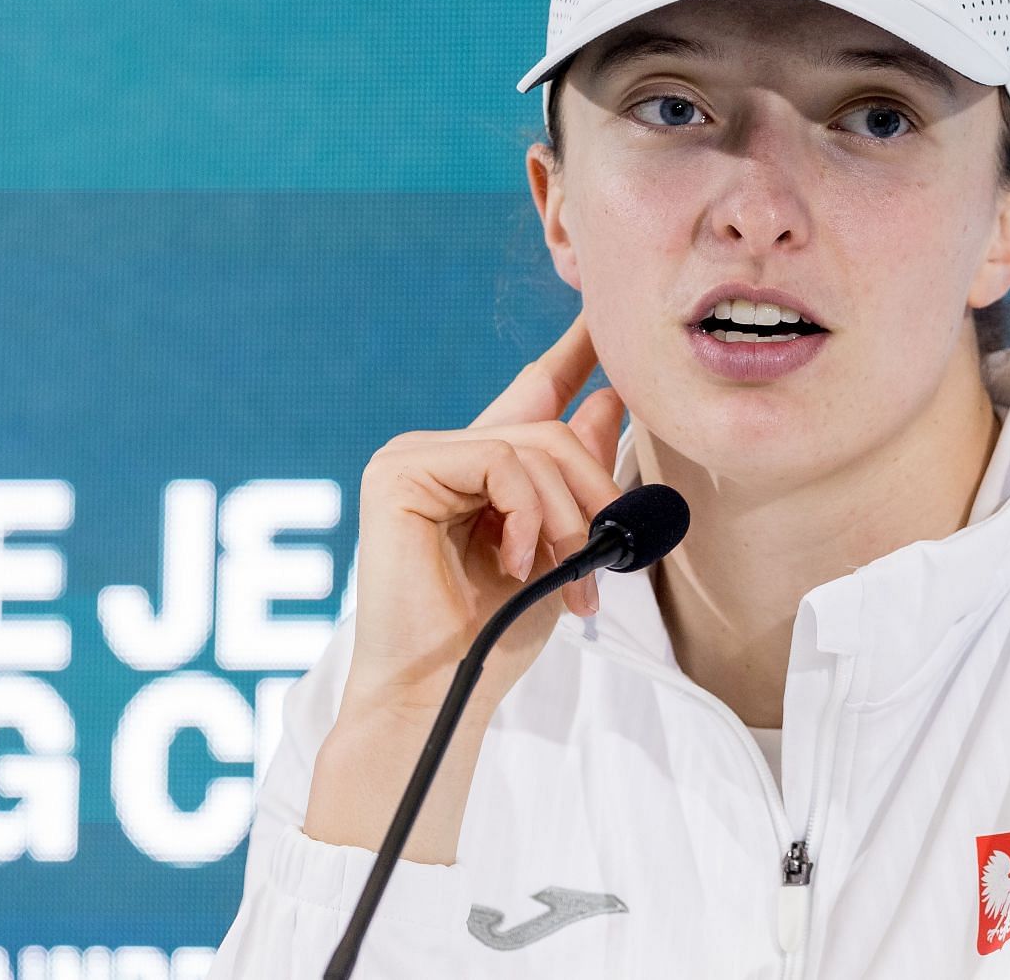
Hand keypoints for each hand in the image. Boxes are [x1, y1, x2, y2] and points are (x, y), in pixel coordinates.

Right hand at [343, 311, 625, 717]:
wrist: (440, 694)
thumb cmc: (491, 637)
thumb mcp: (557, 548)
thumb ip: (575, 478)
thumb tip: (606, 400)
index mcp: (475, 472)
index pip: (531, 395)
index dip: (573, 355)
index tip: (605, 316)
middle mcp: (439, 454)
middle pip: (548, 429)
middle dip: (594, 489)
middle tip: (611, 551)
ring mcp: (412, 458)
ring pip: (529, 446)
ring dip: (566, 515)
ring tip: (566, 576)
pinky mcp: (398, 473)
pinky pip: (497, 461)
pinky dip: (525, 513)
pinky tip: (516, 561)